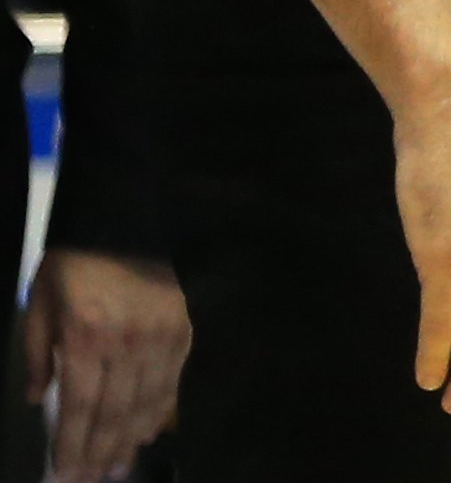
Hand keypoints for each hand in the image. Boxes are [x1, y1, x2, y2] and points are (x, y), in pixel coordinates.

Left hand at [23, 248, 186, 479]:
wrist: (119, 224)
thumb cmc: (71, 268)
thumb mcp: (38, 308)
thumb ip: (37, 356)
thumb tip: (38, 400)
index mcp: (86, 338)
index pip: (80, 405)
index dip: (72, 444)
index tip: (66, 473)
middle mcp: (126, 342)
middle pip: (115, 411)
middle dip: (100, 450)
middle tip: (94, 479)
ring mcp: (159, 337)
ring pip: (146, 400)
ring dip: (131, 438)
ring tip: (119, 465)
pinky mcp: (181, 329)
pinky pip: (172, 378)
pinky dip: (161, 409)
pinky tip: (150, 431)